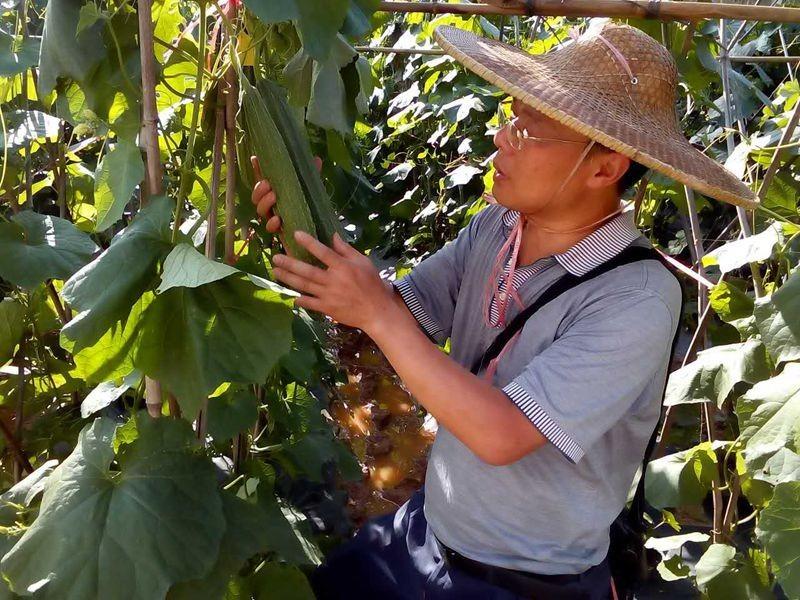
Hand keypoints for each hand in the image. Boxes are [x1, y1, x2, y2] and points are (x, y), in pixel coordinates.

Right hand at [250, 155, 321, 234]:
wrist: (320, 233)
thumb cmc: (311, 208)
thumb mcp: (311, 190)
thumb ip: (311, 176)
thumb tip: (316, 159)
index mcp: (277, 192)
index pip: (263, 180)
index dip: (257, 170)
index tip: (255, 159)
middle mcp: (272, 205)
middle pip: (257, 196)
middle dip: (259, 189)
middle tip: (267, 184)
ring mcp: (274, 218)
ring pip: (261, 211)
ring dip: (264, 203)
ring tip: (273, 197)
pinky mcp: (280, 231)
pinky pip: (270, 228)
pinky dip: (272, 223)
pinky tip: (278, 219)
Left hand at [271, 231, 395, 333]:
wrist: (377, 311)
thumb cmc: (371, 284)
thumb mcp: (363, 262)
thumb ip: (346, 249)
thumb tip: (333, 235)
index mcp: (343, 267)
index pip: (323, 252)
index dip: (309, 243)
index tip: (296, 234)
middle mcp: (334, 280)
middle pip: (307, 271)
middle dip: (289, 264)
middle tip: (275, 257)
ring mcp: (329, 296)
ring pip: (304, 286)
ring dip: (288, 279)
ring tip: (275, 272)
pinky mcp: (328, 308)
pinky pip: (310, 303)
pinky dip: (300, 300)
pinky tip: (291, 295)